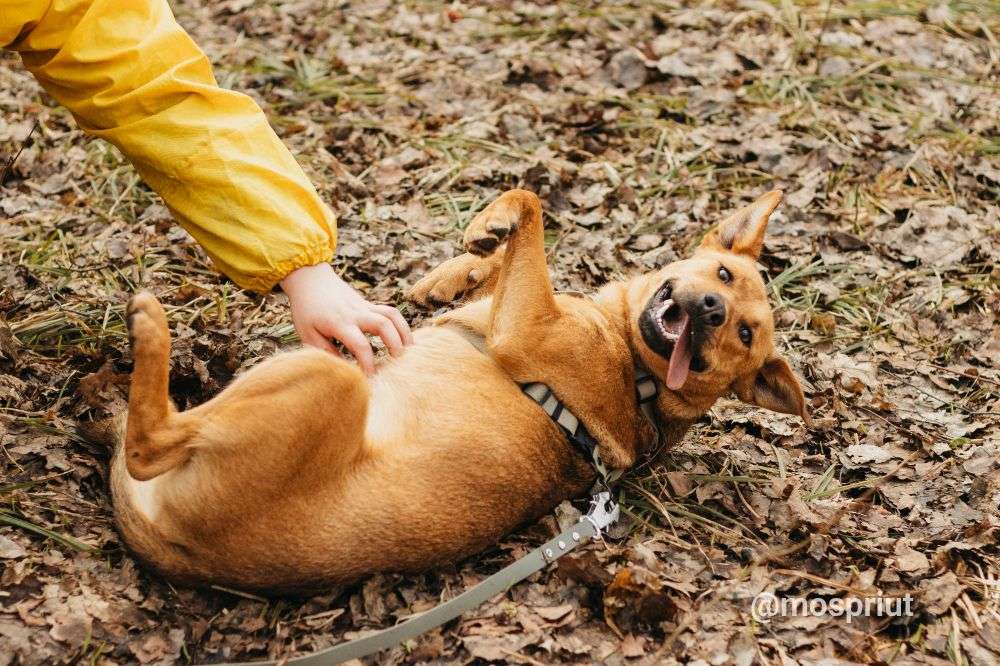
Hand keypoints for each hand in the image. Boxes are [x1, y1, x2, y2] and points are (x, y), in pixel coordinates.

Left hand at [279, 263, 412, 373]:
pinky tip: (404, 339)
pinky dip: (400, 325)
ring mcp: (364, 306)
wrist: (310, 279)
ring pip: (391, 315)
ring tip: (410, 351)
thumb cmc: (306, 309)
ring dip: (404, 332)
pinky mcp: (368, 304)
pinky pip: (390, 312)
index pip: (360, 344)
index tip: (371, 376)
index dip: (368, 363)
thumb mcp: (308, 333)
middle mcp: (356, 313)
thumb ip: (325, 351)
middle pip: (383, 325)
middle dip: (395, 344)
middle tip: (399, 363)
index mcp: (339, 322)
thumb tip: (343, 368)